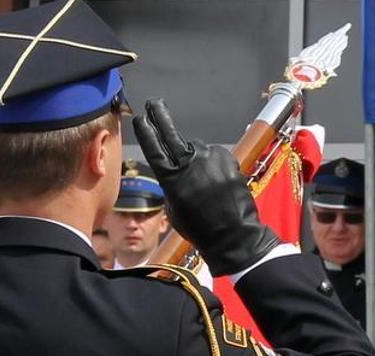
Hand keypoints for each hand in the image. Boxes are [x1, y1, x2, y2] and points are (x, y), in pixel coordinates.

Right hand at [131, 99, 280, 274]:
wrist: (233, 234)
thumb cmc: (199, 228)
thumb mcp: (174, 208)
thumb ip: (173, 184)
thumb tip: (179, 171)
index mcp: (170, 177)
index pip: (154, 147)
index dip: (146, 131)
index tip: (141, 118)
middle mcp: (188, 162)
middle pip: (170, 133)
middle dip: (160, 116)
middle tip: (153, 103)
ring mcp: (209, 157)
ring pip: (197, 149)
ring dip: (197, 159)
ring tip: (205, 183)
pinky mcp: (227, 158)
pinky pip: (215, 156)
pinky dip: (214, 164)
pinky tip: (218, 182)